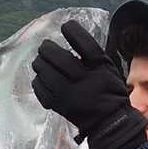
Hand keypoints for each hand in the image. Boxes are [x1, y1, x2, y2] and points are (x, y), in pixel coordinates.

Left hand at [31, 21, 147, 148]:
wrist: (108, 122)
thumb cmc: (109, 91)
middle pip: (59, 59)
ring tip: (41, 60)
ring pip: (45, 72)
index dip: (74, 32)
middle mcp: (83, 82)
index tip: (66, 26)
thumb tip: (70, 32)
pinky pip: (40, 88)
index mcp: (99, 70)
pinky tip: (42, 76)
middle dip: (48, 48)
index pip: (86, 45)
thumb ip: (92, 53)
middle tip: (45, 46)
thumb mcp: (109, 68)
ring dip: (40, 62)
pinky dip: (38, 79)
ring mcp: (69, 95)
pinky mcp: (58, 106)